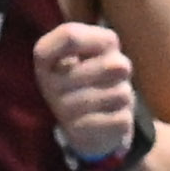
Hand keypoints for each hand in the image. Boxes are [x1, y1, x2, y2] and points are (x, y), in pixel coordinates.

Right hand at [34, 20, 138, 164]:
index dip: (96, 39)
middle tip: (110, 77)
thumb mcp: (96, 47)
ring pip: (122, 94)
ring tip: (107, 98)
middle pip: (112, 66)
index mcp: (45, 58)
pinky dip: (123, 116)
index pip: (70, 36)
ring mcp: (63, 111)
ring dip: (123, 94)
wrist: (89, 125)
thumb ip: (101, 39)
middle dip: (122, 69)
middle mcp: (48, 84)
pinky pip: (122, 119)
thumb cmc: (95, 74)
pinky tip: (106, 118)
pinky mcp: (81, 134)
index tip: (100, 48)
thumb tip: (112, 59)